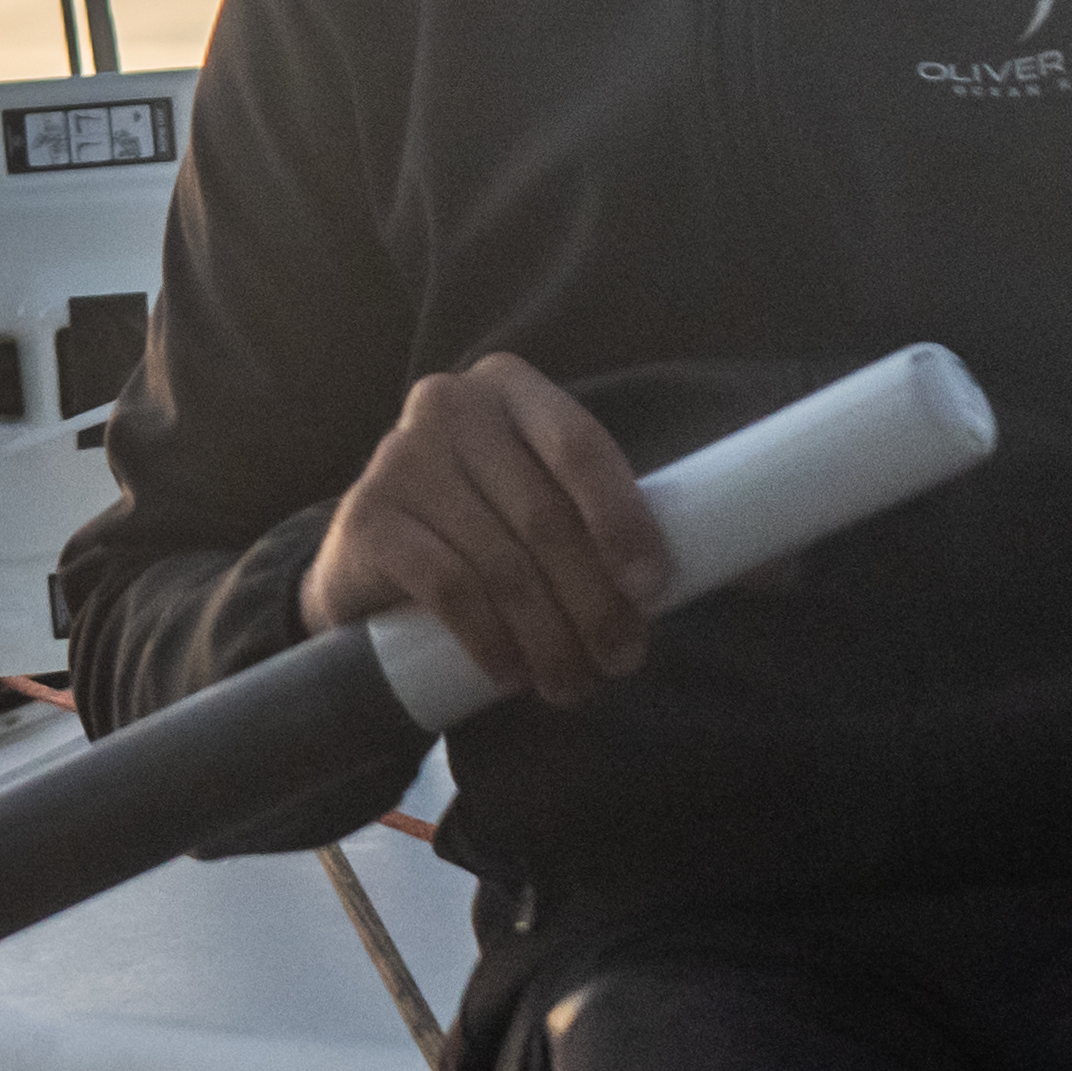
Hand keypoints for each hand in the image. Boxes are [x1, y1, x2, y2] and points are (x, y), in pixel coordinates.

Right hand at [292, 354, 671, 710]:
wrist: (369, 558)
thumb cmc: (480, 526)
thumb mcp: (539, 496)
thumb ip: (598, 515)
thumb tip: (705, 573)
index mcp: (510, 387)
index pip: (580, 446)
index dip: (623, 519)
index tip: (652, 588)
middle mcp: (448, 405)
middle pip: (544, 516)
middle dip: (593, 600)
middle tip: (621, 659)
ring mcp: (398, 458)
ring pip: (501, 562)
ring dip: (549, 636)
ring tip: (573, 683)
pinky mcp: (366, 520)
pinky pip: (449, 588)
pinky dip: (491, 639)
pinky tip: (512, 673)